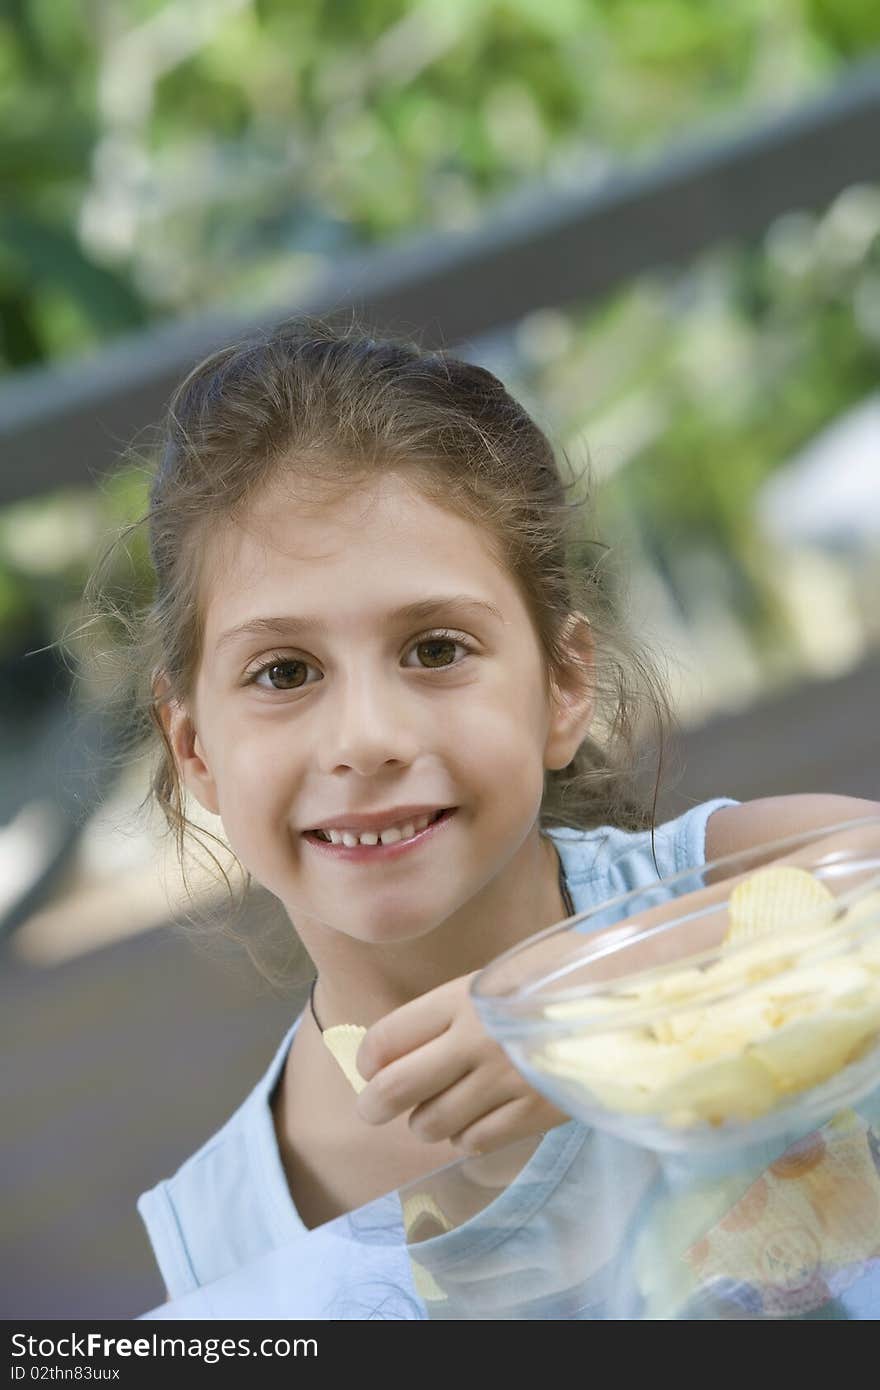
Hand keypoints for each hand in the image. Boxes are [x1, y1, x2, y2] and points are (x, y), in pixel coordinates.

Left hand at [354, 972, 571, 1154]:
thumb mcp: (504, 971)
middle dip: (374, 1105)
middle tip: (373, 1109)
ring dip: (426, 1122)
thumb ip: (458, 1004)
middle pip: (396, 1089)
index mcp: (464, 998)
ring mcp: (504, 1081)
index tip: (369, 1066)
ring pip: (433, 1123)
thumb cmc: (566, 973)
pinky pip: (476, 1141)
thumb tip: (410, 1041)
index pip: (387, 1038)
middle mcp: (475, 1041)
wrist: (633, 993)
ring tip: (437, 1111)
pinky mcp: (533, 1113)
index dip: (368, 1059)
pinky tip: (477, 1120)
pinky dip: (466, 1136)